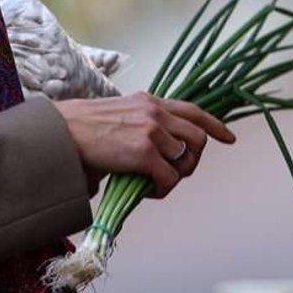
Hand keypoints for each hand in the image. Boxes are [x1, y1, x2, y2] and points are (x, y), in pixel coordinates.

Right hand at [55, 91, 235, 198]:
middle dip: (193, 160)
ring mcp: (152, 131)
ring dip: (177, 176)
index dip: (215, 126)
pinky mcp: (144, 152)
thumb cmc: (83, 128)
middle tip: (176, 173)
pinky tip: (148, 191)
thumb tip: (158, 149)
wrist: (63, 133)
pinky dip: (163, 190)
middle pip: (197, 138)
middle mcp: (155, 111)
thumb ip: (142, 123)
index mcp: (150, 100)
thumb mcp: (119, 113)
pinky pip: (170, 178)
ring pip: (186, 160)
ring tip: (157, 182)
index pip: (193, 110)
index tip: (229, 138)